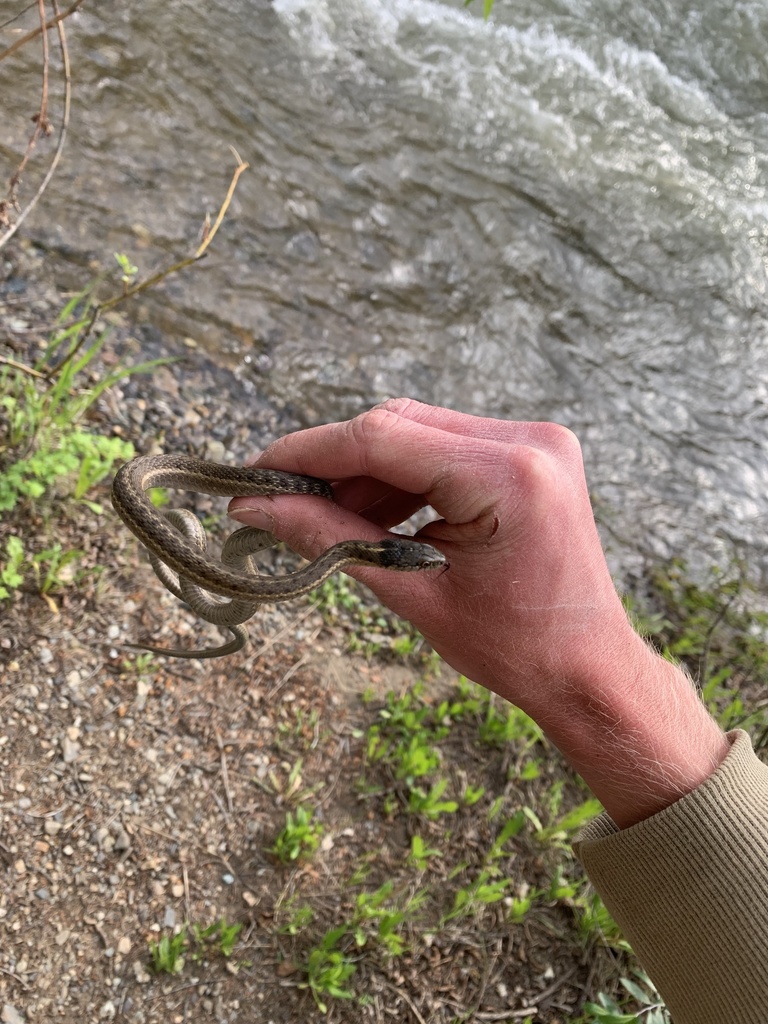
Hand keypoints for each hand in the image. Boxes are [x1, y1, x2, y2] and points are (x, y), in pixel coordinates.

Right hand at [229, 399, 728, 825]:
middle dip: (334, 465)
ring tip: (329, 522)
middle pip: (398, 426)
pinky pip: (446, 446)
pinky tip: (376, 516)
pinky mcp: (530, 451)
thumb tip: (256, 507)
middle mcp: (529, 440)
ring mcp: (535, 440)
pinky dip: (403, 477)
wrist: (587, 666)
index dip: (308, 453)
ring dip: (367, 473)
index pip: (382, 438)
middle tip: (283, 504)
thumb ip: (332, 540)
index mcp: (509, 476)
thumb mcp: (414, 593)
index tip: (255, 473)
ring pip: (417, 432)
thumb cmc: (515, 648)